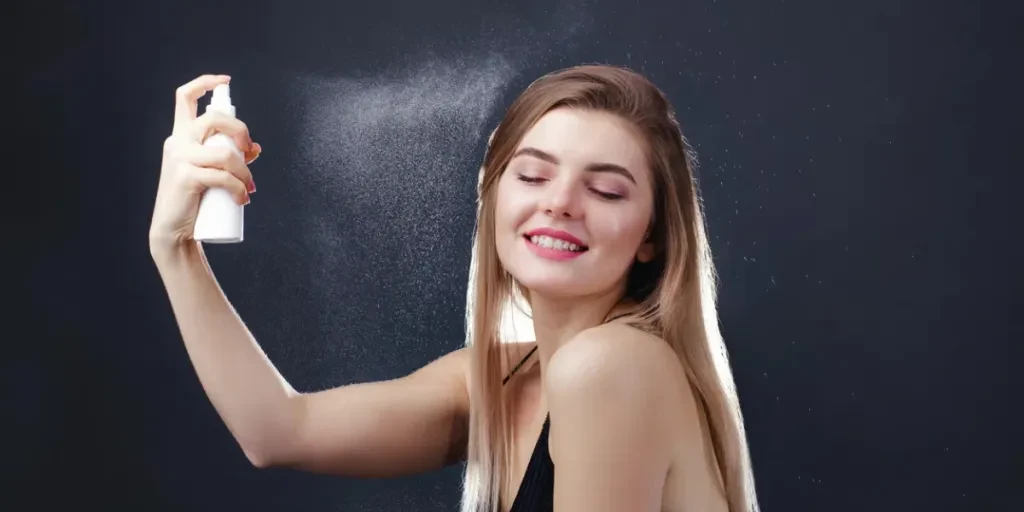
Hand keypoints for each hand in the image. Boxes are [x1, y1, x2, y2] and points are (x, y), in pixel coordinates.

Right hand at [149, 74, 261, 252]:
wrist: (175, 229)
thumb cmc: (195, 199)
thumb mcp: (211, 172)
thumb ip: (230, 157)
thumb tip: (256, 149)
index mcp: (181, 135)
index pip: (185, 97)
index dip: (205, 83)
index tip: (226, 82)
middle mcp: (177, 141)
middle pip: (213, 118)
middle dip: (240, 130)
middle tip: (250, 151)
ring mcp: (179, 158)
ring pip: (224, 152)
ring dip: (244, 171)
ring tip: (248, 188)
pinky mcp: (185, 177)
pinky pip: (222, 176)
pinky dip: (238, 188)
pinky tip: (242, 199)